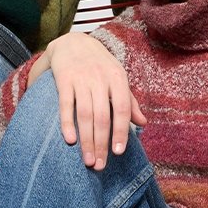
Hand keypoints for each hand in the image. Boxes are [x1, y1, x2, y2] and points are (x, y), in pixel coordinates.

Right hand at [29, 33, 145, 168]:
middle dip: (101, 143)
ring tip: (87, 160)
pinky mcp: (63, 79)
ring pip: (85, 114)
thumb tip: (143, 123)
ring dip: (86, 140)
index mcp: (117, 78)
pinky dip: (67, 123)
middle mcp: (100, 78)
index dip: (121, 132)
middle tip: (99, 166)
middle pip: (102, 116)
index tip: (119, 153)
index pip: (121, 109)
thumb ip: (129, 101)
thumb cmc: (99, 65)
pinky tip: (70, 141)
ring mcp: (81, 78)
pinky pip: (66, 104)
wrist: (72, 42)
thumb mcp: (118, 77)